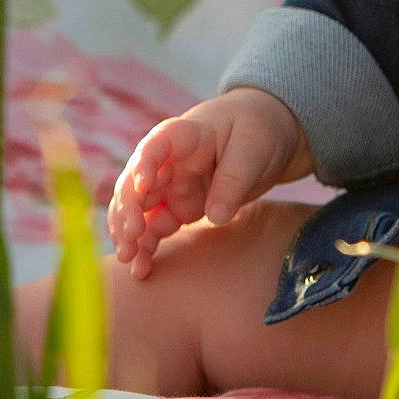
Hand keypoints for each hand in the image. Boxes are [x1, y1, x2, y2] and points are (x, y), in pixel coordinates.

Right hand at [107, 87, 309, 280]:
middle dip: (128, 209)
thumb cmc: (258, 130)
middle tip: (132, 235)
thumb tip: (216, 217)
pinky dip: (145, 247)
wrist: (270, 136)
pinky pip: (154, 228)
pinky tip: (141, 268)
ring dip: (129, 233)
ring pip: (138, 210)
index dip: (143, 165)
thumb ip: (234, 179)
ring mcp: (170, 187)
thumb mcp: (254, 148)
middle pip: (135, 182)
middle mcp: (168, 162)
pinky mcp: (178, 209)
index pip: (155, 145)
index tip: (142, 187)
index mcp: (184, 135)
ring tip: (128, 258)